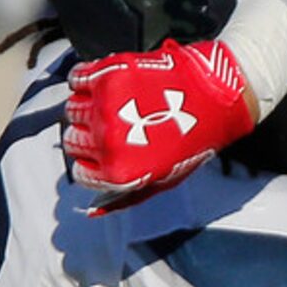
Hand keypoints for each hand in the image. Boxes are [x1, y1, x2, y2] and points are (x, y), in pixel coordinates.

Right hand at [61, 39, 257, 209]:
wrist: (214, 97)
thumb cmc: (192, 141)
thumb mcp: (160, 181)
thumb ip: (124, 197)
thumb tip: (93, 209)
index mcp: (119, 173)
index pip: (80, 172)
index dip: (91, 162)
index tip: (101, 152)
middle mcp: (107, 143)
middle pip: (73, 142)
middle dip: (87, 137)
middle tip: (109, 127)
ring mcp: (105, 108)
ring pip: (72, 110)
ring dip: (85, 108)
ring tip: (110, 105)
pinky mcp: (108, 76)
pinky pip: (76, 79)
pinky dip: (83, 80)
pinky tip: (103, 85)